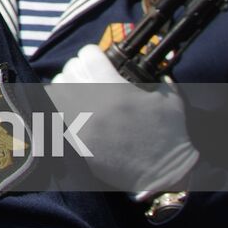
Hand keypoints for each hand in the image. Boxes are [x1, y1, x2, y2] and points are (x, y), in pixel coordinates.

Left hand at [48, 44, 197, 196]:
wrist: (163, 174)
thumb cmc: (170, 134)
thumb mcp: (171, 99)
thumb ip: (159, 79)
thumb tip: (154, 68)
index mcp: (116, 88)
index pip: (88, 55)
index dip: (92, 52)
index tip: (96, 57)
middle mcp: (94, 102)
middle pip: (69, 70)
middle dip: (78, 67)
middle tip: (86, 73)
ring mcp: (82, 123)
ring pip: (56, 90)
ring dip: (66, 86)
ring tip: (76, 89)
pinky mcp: (76, 141)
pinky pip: (57, 115)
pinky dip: (62, 108)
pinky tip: (72, 108)